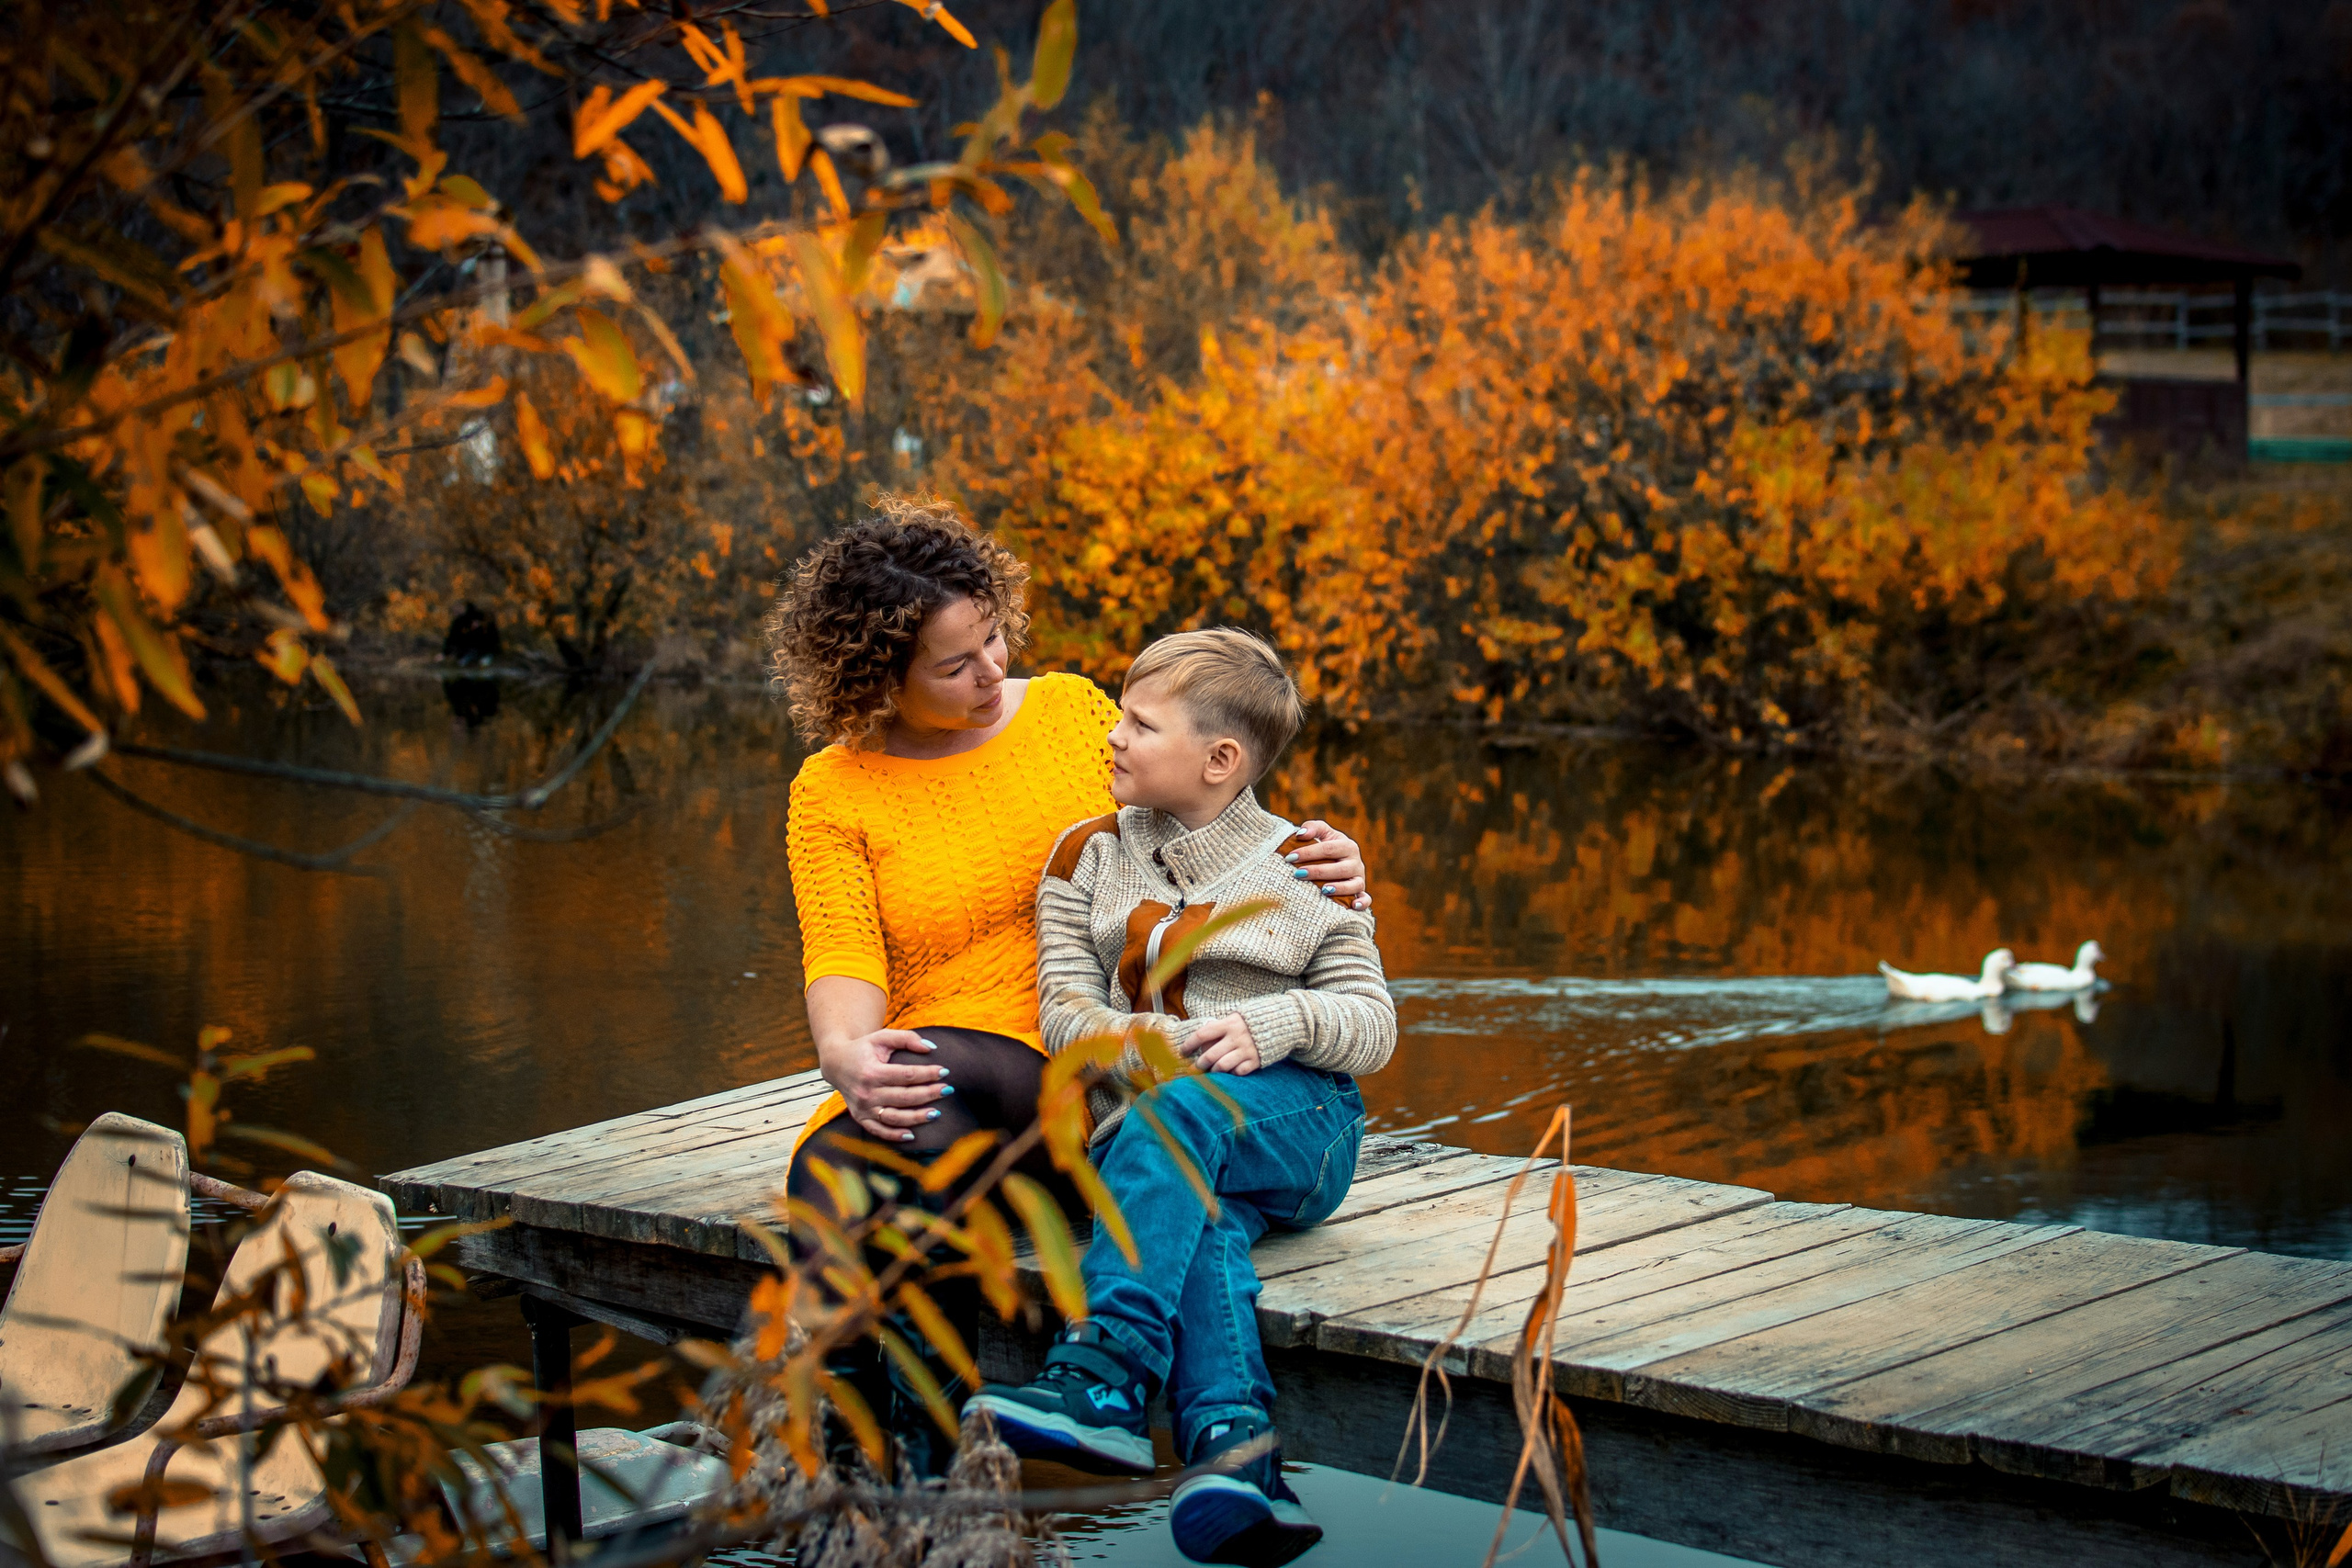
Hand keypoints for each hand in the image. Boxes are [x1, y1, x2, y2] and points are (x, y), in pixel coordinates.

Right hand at [816, 1027, 949, 1140]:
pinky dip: (895, 1135)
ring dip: (917, 1117)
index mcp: (871, 1072)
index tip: (944, 1071)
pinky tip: (912, 1135)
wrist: (837, 1064)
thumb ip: (906, 1038)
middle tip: (948, 1090)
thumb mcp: (882, 1037)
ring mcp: (863, 1108)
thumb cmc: (864, 1049)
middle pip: (904, 1097)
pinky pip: (879, 1131)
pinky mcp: (860, 1118)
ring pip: (894, 1117)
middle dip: (929, 1094)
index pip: (906, 1075)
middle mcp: (866, 1093)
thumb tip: (931, 1047)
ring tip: (936, 1113)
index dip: (927, 1074)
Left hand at [1183, 1014, 1260, 1074]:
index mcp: (1228, 1024)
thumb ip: (1217, 1030)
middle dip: (1200, 1063)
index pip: (1202, 1035)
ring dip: (1213, 1070)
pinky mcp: (1255, 1061)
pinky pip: (1238, 1072)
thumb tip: (1199, 1046)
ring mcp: (1246, 1050)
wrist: (1278, 1023)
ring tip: (1212, 1069)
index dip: (1189, 1044)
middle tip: (1197, 1066)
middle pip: (1210, 1055)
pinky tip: (1230, 1070)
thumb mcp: (1232, 1019)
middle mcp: (1236, 1037)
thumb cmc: (1247, 1023)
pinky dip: (1231, 1073)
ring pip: (1222, 1066)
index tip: (1182, 1051)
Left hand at [1287, 820, 1371, 910]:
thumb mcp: (1323, 834)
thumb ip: (1313, 827)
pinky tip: (1353, 906)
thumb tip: (1301, 834)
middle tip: (1298, 874)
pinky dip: (1362, 902)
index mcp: (1347, 846)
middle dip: (1318, 872)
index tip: (1290, 857)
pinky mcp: (1360, 892)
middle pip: (1340, 868)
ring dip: (1340, 888)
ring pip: (1354, 884)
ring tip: (1323, 890)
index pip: (1328, 849)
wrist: (1339, 861)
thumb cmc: (1327, 847)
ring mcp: (1359, 878)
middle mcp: (1356, 862)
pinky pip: (1365, 899)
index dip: (1308, 853)